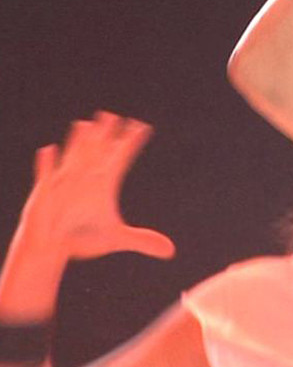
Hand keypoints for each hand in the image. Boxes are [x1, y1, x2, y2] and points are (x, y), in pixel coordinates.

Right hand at [20, 111, 174, 263]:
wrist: (53, 246)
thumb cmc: (82, 238)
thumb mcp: (115, 239)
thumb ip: (142, 240)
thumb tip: (171, 251)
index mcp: (104, 185)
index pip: (120, 159)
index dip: (131, 144)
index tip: (142, 126)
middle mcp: (85, 179)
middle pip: (98, 152)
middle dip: (105, 135)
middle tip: (112, 116)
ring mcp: (65, 184)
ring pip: (73, 158)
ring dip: (78, 144)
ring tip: (85, 125)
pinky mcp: (47, 194)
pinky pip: (47, 176)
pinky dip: (47, 165)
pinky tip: (48, 150)